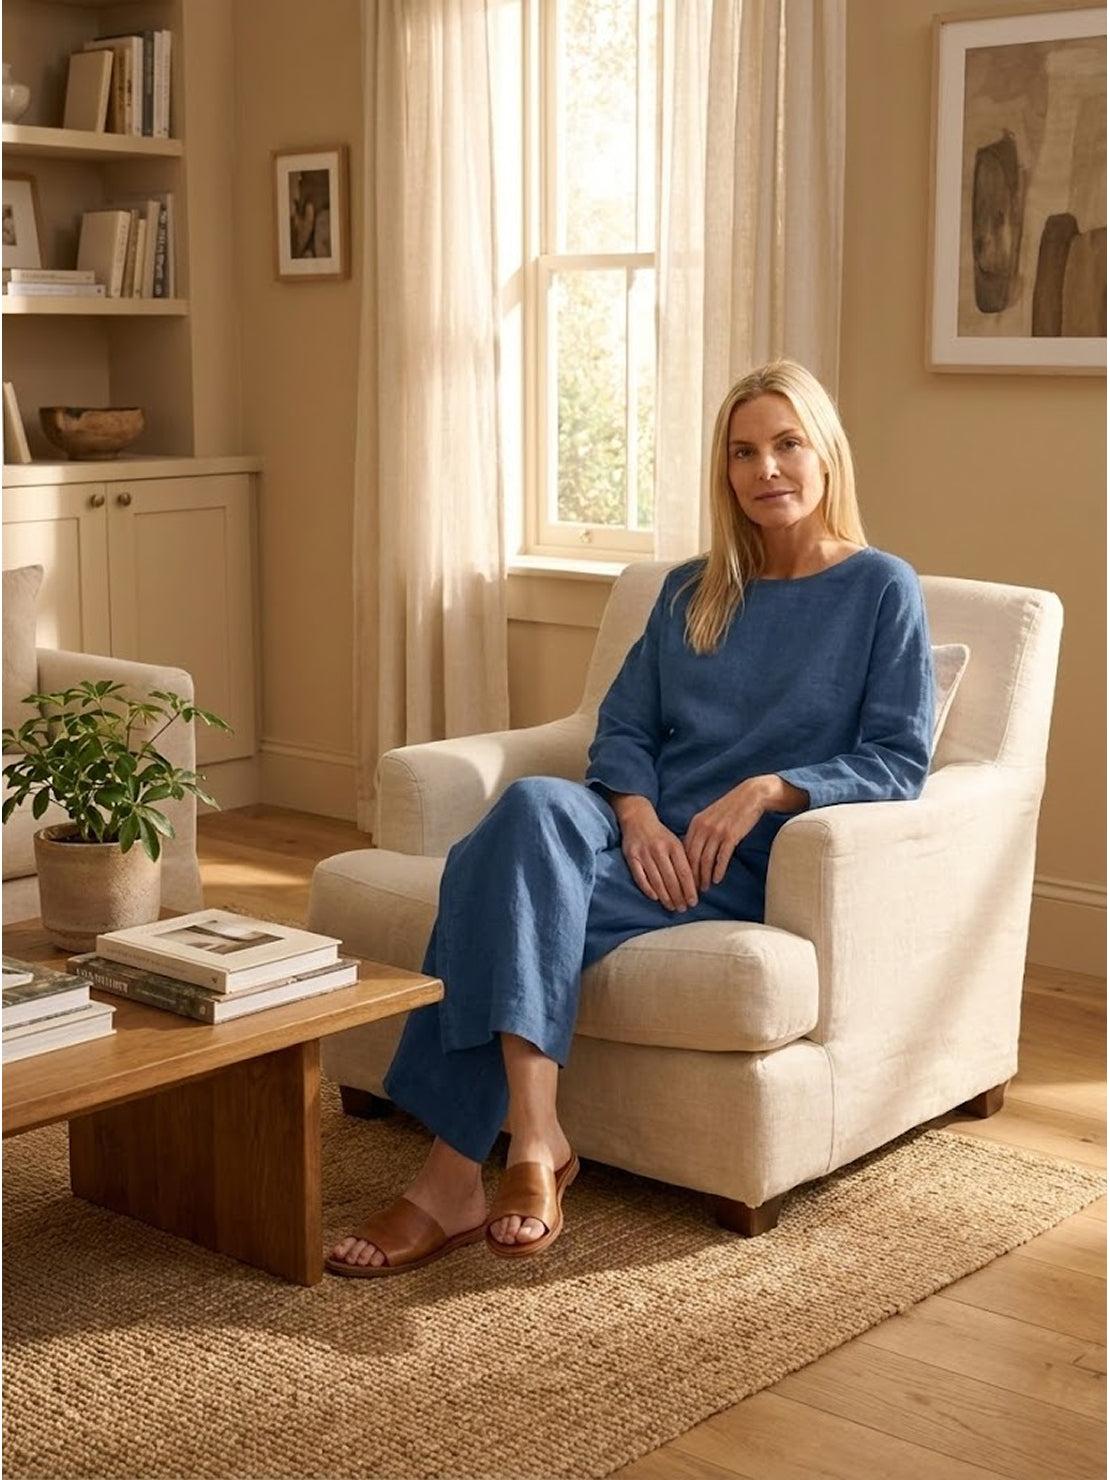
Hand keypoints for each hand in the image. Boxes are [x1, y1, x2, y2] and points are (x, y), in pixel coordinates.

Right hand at [614, 797, 698, 911]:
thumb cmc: (661, 835)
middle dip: (678, 896)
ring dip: (665, 897)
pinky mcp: (631, 857)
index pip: (684, 872)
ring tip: (671, 907)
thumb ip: (684, 860)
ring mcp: (644, 853)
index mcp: (674, 846)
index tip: (693, 902)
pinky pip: (640, 877)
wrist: (637, 819)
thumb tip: (696, 884)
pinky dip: (648, 889)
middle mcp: (659, 850)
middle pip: (671, 879)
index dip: (689, 889)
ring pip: (656, 880)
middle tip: (683, 909)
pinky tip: (655, 898)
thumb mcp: (675, 842)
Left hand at [682, 778, 772, 890]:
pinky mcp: (731, 836)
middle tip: (693, 889)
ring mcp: (717, 832)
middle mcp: (703, 828)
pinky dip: (718, 871)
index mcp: (695, 823)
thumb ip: (700, 831)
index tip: (684, 880)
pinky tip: (717, 879)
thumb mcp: (710, 816)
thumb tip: (692, 850)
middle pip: (692, 858)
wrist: (751, 796)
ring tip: (705, 887)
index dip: (683, 867)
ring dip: (705, 876)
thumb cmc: (731, 808)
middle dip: (692, 876)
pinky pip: (721, 858)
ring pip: (706, 860)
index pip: (685, 850)